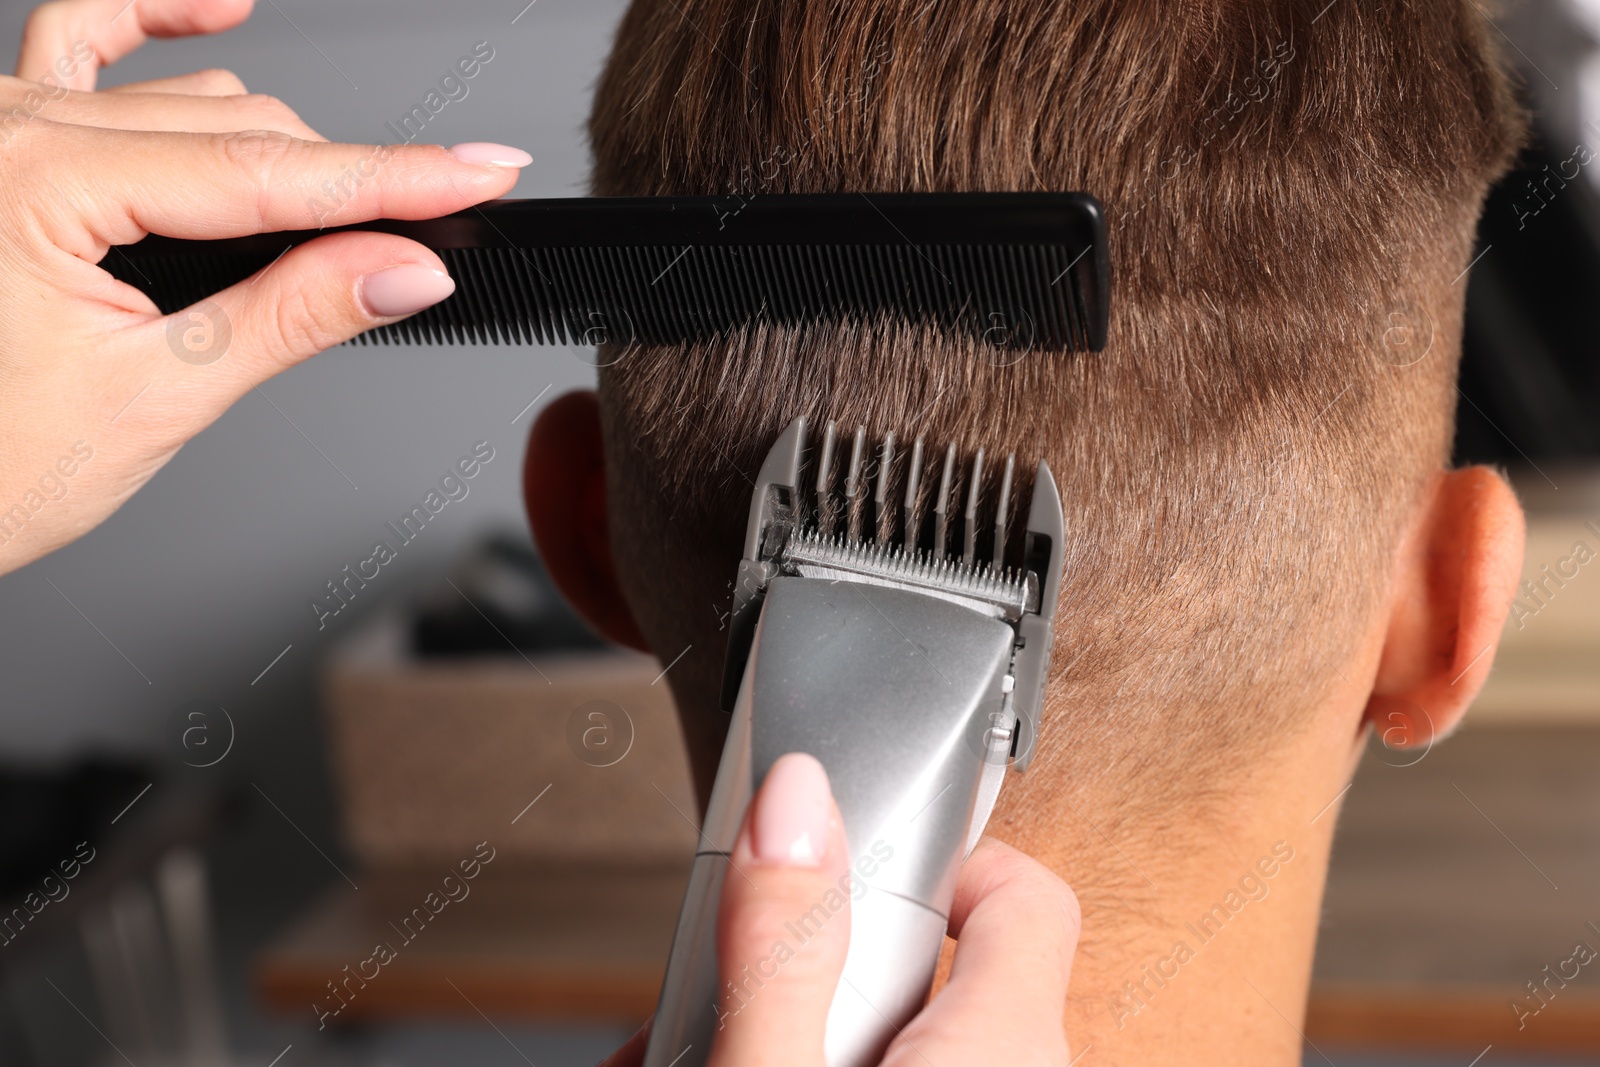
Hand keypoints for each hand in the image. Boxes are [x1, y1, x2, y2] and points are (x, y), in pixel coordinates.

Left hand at [0, 0, 530, 574]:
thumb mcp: (153, 397)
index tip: (480, 174)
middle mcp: (8, 127)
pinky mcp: (3, 138)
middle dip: (343, 188)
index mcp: (34, 181)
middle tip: (424, 244)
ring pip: (188, 98)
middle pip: (240, 127)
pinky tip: (220, 16)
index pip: (264, 172)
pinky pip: (85, 38)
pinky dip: (160, 25)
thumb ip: (290, 316)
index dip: (392, 178)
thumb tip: (399, 268)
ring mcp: (1, 123)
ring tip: (335, 227)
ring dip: (275, 154)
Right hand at [601, 753, 1081, 1066]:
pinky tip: (705, 1065)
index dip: (942, 852)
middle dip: (814, 958)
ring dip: (783, 1020)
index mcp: (1005, 1046)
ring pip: (890, 1036)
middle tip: (730, 982)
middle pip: (936, 961)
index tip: (851, 852)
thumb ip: (786, 941)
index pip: (1025, 889)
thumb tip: (795, 799)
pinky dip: (800, 1058)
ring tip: (689, 1046)